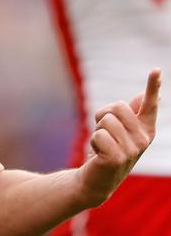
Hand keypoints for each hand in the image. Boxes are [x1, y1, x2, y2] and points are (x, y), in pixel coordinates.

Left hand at [78, 69, 160, 205]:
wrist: (95, 180)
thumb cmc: (107, 150)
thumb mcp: (119, 131)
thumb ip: (131, 114)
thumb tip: (142, 95)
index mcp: (145, 129)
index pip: (150, 104)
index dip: (153, 86)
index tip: (155, 69)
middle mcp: (143, 139)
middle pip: (117, 106)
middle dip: (103, 116)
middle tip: (104, 134)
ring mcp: (132, 150)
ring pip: (105, 120)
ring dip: (97, 130)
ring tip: (101, 146)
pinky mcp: (117, 158)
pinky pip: (98, 135)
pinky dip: (93, 142)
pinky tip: (98, 156)